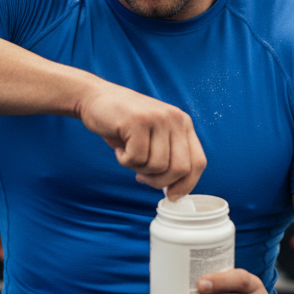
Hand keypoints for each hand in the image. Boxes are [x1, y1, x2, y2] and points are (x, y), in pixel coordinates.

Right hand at [76, 80, 206, 199]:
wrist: (95, 97)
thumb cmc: (123, 123)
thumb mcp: (154, 137)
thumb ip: (168, 158)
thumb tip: (174, 192)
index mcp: (184, 124)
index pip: (198, 162)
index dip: (186, 185)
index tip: (170, 195)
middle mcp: (176, 119)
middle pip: (180, 169)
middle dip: (159, 182)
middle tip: (141, 176)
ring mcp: (158, 118)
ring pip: (158, 166)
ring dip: (138, 168)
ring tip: (128, 153)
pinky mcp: (138, 121)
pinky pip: (136, 158)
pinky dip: (124, 160)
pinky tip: (119, 147)